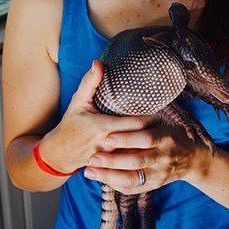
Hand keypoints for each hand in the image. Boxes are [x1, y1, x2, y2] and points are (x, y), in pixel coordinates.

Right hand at [38, 60, 156, 174]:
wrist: (61, 153)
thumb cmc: (71, 124)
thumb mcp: (78, 101)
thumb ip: (89, 82)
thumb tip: (98, 63)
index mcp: (102, 127)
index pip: (135, 123)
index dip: (151, 116)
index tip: (162, 106)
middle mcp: (108, 144)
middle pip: (141, 138)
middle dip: (154, 128)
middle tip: (168, 117)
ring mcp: (111, 157)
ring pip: (138, 150)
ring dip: (150, 141)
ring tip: (163, 129)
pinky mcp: (113, 165)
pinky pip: (131, 158)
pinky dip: (142, 151)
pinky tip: (152, 144)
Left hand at [84, 114, 198, 192]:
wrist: (191, 158)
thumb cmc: (169, 133)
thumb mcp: (161, 121)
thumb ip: (143, 119)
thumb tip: (117, 105)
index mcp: (166, 137)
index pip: (146, 139)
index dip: (127, 139)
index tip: (107, 138)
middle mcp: (164, 157)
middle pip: (138, 161)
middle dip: (113, 161)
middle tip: (92, 157)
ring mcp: (160, 174)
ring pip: (133, 179)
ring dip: (109, 176)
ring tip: (89, 171)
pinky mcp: (155, 185)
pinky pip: (134, 188)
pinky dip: (116, 184)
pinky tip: (101, 178)